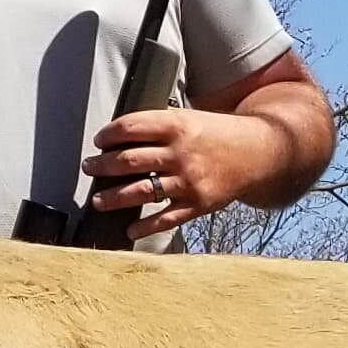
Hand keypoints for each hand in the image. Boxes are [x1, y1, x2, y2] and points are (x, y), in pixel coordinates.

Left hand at [82, 105, 284, 239]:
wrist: (257, 153)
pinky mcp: (198, 204)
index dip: (108, 134)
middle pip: (129, 160)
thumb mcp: (188, 117)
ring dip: (114, 197)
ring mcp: (189, 181)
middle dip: (103, 166)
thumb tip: (118, 135)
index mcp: (176, 126)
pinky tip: (129, 229)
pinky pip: (166, 219)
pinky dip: (145, 227)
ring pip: (141, 191)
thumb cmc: (215, 133)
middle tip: (90, 167)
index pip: (131, 127)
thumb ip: (158, 125)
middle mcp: (181, 153)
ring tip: (98, 200)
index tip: (98, 141)